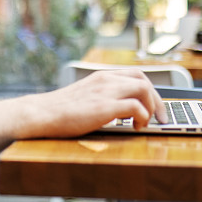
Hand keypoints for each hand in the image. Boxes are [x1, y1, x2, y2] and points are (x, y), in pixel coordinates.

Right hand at [10, 69, 168, 138]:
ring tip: (145, 123)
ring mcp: (106, 91)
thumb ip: (102, 96)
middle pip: (145, 80)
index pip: (136, 74)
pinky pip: (136, 107)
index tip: (155, 105)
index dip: (150, 90)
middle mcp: (107, 79)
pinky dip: (142, 117)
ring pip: (144, 90)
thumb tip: (120, 109)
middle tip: (160, 118)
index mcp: (102, 76)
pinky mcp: (105, 107)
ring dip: (151, 108)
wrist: (41, 113)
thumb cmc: (59, 110)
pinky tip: (135, 127)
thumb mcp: (85, 95)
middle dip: (157, 100)